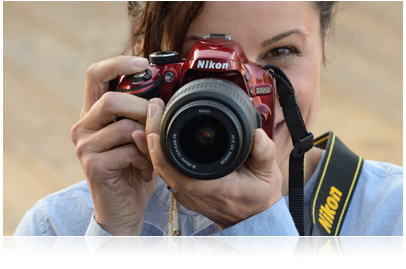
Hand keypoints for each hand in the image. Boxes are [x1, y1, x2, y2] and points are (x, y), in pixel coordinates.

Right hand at [71, 56, 158, 234]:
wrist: (124, 206)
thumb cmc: (134, 168)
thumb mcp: (138, 136)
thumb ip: (142, 115)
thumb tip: (161, 93)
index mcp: (94, 113)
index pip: (96, 75)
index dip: (118, 63)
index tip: (143, 61)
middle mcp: (84, 125)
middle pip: (111, 99)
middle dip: (142, 109)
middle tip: (157, 125)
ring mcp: (85, 146)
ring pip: (124, 126)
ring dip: (148, 139)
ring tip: (152, 154)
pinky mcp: (93, 165)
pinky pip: (128, 150)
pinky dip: (145, 159)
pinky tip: (146, 170)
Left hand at [145, 98, 282, 227]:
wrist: (252, 217)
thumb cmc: (258, 196)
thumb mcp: (268, 174)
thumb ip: (265, 153)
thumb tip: (258, 135)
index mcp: (217, 188)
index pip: (181, 177)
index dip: (162, 157)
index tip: (154, 133)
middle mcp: (197, 193)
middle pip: (164, 169)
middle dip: (152, 139)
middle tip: (153, 110)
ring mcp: (189, 194)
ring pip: (162, 170)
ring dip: (152, 145)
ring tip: (152, 116)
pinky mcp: (186, 191)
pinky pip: (166, 172)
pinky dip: (158, 153)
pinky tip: (156, 134)